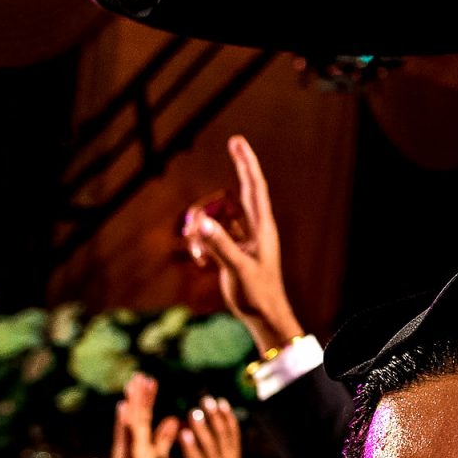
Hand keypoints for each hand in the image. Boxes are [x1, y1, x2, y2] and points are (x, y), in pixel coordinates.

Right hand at [97, 371, 173, 457]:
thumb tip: (174, 418)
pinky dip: (123, 420)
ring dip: (131, 401)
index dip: (148, 397)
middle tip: (139, 374)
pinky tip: (122, 406)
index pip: (146, 413)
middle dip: (139, 393)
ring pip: (129, 418)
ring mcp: (127, 442)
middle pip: (137, 411)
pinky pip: (123, 432)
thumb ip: (164, 438)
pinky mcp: (123, 450)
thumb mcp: (158, 455)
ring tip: (131, 384)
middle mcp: (133, 436)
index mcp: (142, 436)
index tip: (151, 380)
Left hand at [180, 397, 243, 457]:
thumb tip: (206, 447)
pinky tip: (184, 432)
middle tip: (208, 399)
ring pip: (211, 447)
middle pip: (224, 438)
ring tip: (195, 411)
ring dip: (203, 428)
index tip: (222, 401)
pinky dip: (191, 446)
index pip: (233, 437)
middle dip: (216, 417)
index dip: (228, 418)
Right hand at [185, 136, 301, 351]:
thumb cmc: (257, 294)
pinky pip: (211, 236)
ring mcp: (244, 239)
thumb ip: (218, 244)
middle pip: (224, 203)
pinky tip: (200, 263)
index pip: (253, 186)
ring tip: (197, 256)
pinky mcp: (234, 251)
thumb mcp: (236, 268)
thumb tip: (200, 221)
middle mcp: (255, 228)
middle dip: (204, 212)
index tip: (237, 140)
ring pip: (215, 220)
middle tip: (191, 232)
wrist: (266, 317)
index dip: (245, 163)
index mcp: (262, 227)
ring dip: (199, 233)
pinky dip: (201, 244)